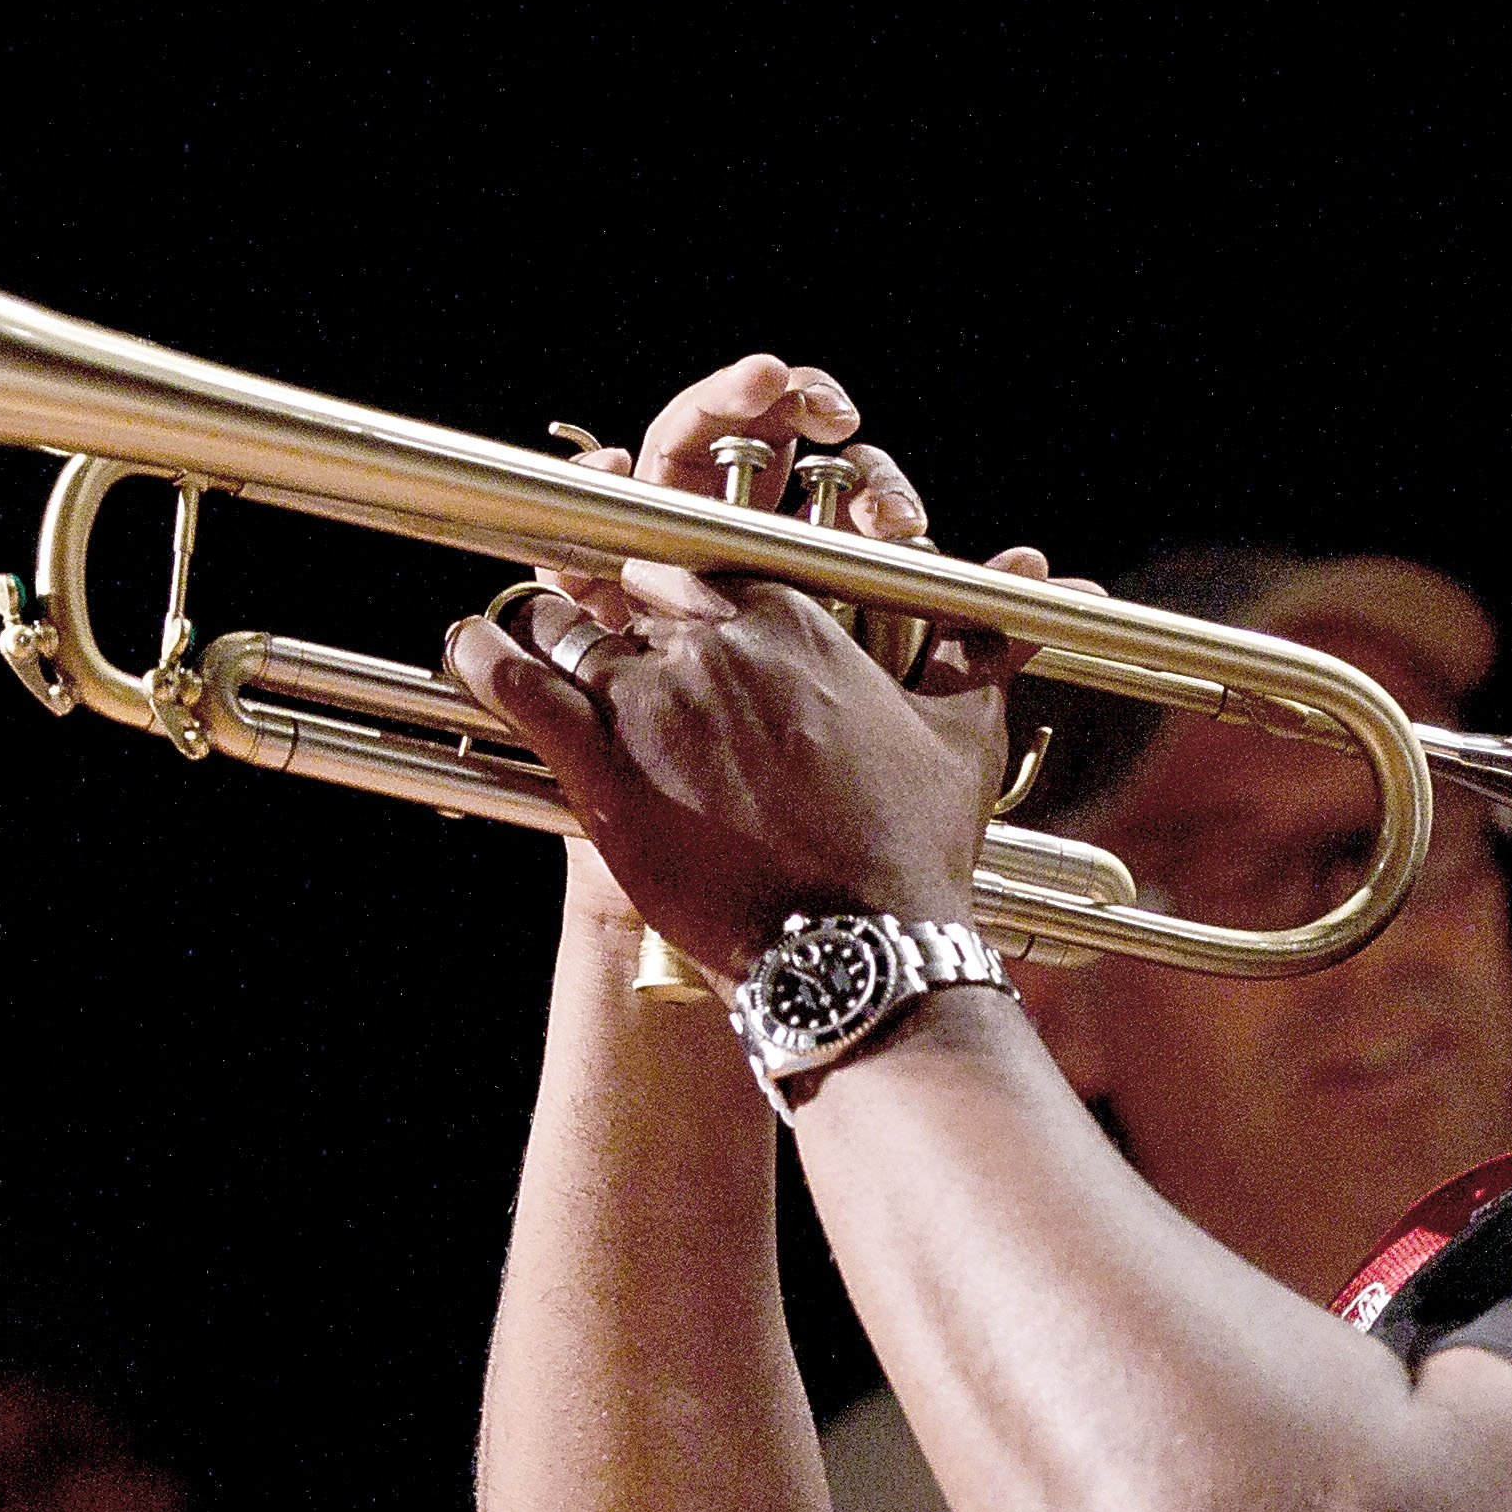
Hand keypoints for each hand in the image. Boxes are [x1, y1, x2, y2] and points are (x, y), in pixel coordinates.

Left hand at [443, 356, 1039, 975]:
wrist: (856, 953)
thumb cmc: (911, 854)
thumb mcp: (960, 740)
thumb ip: (980, 652)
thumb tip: (1043, 588)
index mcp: (799, 622)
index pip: (717, 558)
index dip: (684, 577)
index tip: (669, 593)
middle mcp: (722, 643)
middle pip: (638, 580)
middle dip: (615, 596)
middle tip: (596, 614)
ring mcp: (656, 698)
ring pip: (571, 624)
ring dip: (545, 628)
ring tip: (527, 636)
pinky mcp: (600, 762)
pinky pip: (517, 680)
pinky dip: (482, 655)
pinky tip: (468, 645)